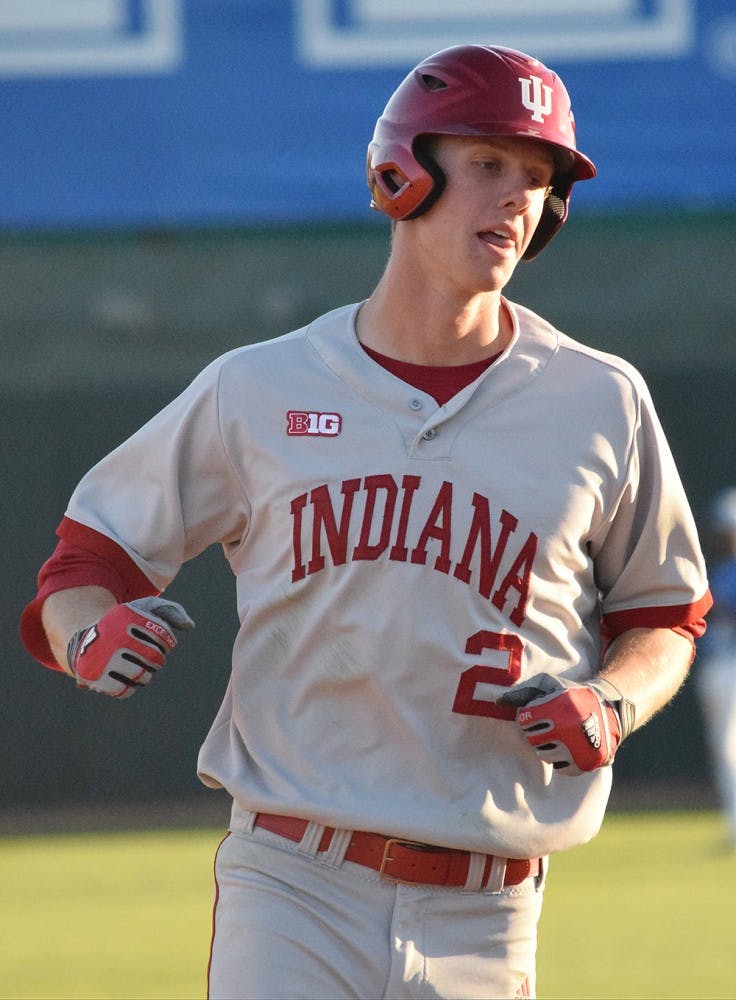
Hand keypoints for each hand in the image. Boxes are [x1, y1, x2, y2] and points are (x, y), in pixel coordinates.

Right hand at [66, 597, 194, 699]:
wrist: (83, 642)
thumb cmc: (122, 626)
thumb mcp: (143, 609)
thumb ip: (170, 611)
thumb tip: (190, 626)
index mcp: (127, 618)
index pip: (163, 636)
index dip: (167, 642)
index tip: (159, 642)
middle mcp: (114, 638)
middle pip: (155, 658)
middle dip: (157, 659)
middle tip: (149, 656)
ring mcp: (104, 660)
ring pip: (143, 676)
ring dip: (145, 674)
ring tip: (136, 665)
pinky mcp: (97, 680)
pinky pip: (127, 691)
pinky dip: (130, 686)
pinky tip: (123, 675)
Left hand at [499, 673, 634, 775]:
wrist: (608, 708)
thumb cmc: (571, 694)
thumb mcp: (549, 685)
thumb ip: (523, 693)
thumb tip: (498, 702)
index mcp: (557, 709)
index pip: (525, 721)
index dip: (527, 718)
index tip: (534, 715)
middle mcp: (566, 730)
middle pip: (531, 740)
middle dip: (534, 733)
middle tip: (545, 727)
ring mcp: (576, 749)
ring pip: (543, 755)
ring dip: (545, 746)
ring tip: (556, 737)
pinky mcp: (585, 763)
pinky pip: (559, 768)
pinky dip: (560, 760)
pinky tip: (566, 747)